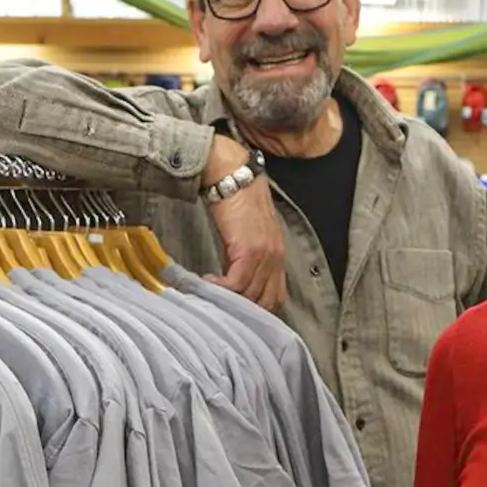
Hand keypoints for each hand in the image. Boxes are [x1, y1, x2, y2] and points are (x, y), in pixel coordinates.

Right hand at [204, 137, 286, 309]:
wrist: (232, 176)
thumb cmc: (238, 199)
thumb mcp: (250, 233)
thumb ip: (248, 257)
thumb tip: (236, 280)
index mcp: (278, 253)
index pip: (275, 295)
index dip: (256, 308)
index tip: (237, 311)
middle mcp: (276, 256)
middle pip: (264, 300)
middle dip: (242, 309)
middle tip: (222, 308)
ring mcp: (264, 254)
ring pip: (250, 295)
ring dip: (229, 300)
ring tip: (211, 296)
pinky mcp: (248, 250)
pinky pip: (236, 283)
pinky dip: (221, 289)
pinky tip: (208, 283)